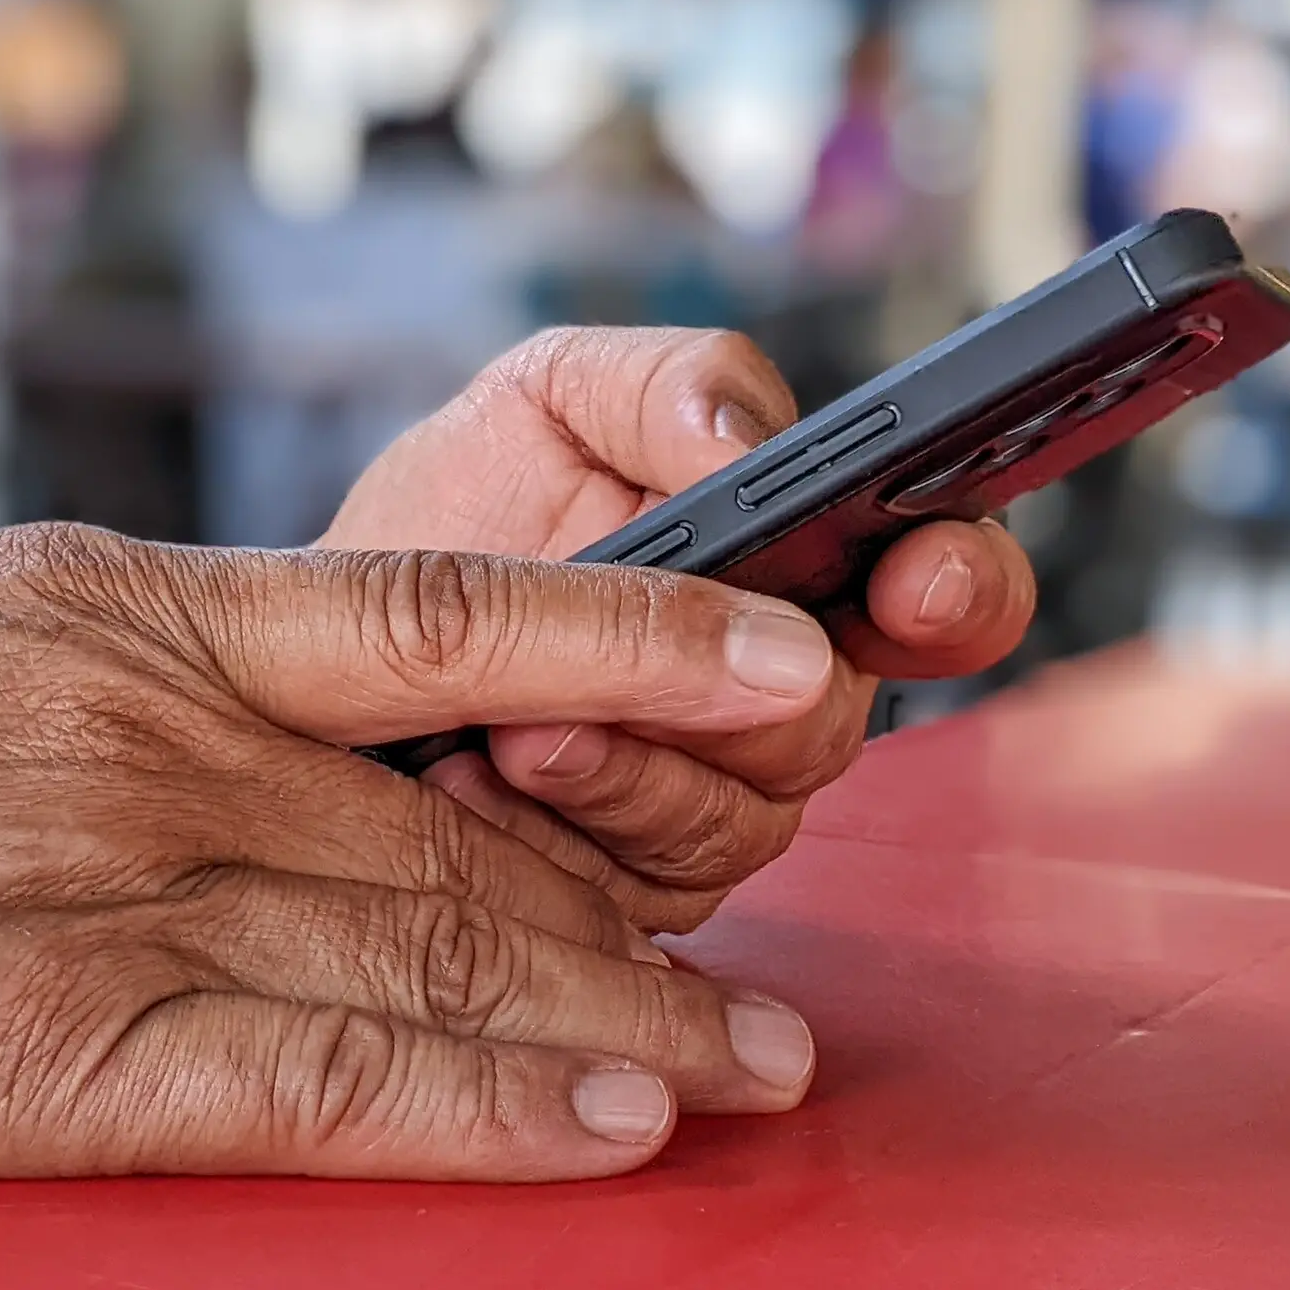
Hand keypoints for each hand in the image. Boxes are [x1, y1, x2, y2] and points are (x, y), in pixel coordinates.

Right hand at [0, 525, 848, 1181]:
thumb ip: (161, 670)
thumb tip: (322, 711)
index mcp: (134, 607)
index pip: (452, 609)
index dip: (643, 636)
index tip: (784, 664)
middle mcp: (151, 735)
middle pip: (471, 827)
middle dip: (652, 906)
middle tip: (783, 981)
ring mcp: (101, 888)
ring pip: (429, 948)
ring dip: (616, 1019)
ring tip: (746, 1069)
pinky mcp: (33, 1050)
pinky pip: (310, 1074)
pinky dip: (474, 1103)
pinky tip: (600, 1127)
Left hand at [324, 328, 1035, 932]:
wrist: (330, 639)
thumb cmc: (457, 512)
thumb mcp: (547, 400)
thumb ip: (663, 385)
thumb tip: (747, 437)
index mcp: (795, 567)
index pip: (946, 586)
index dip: (959, 588)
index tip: (914, 578)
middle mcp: (777, 694)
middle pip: (832, 728)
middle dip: (718, 702)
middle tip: (607, 672)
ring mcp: (713, 802)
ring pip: (738, 827)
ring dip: (622, 778)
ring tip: (507, 731)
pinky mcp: (635, 894)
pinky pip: (643, 904)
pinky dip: (554, 848)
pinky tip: (474, 789)